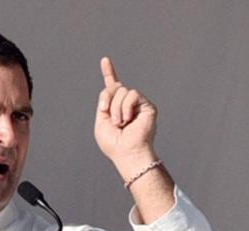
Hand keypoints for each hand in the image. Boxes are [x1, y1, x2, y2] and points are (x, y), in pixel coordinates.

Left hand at [94, 57, 157, 179]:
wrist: (127, 152)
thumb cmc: (114, 143)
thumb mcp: (101, 121)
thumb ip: (104, 102)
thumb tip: (115, 86)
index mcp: (115, 107)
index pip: (112, 87)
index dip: (109, 73)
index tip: (105, 60)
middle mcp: (127, 104)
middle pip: (114, 87)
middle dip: (107, 100)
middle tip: (111, 119)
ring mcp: (138, 104)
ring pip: (122, 91)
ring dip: (116, 108)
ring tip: (120, 123)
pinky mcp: (148, 106)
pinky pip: (132, 95)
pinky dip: (126, 107)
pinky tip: (128, 119)